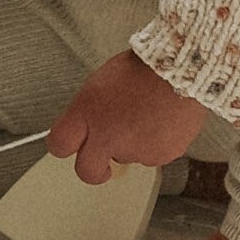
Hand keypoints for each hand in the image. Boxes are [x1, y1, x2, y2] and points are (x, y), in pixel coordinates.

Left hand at [47, 51, 206, 185]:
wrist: (181, 70)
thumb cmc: (142, 69)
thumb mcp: (101, 84)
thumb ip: (91, 112)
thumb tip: (90, 126)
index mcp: (86, 112)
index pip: (58, 144)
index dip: (63, 147)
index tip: (71, 147)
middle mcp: (105, 136)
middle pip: (86, 171)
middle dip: (94, 171)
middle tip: (102, 166)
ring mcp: (133, 149)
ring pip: (126, 158)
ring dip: (132, 145)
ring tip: (146, 116)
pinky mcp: (159, 156)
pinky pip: (152, 156)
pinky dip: (156, 144)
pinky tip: (162, 122)